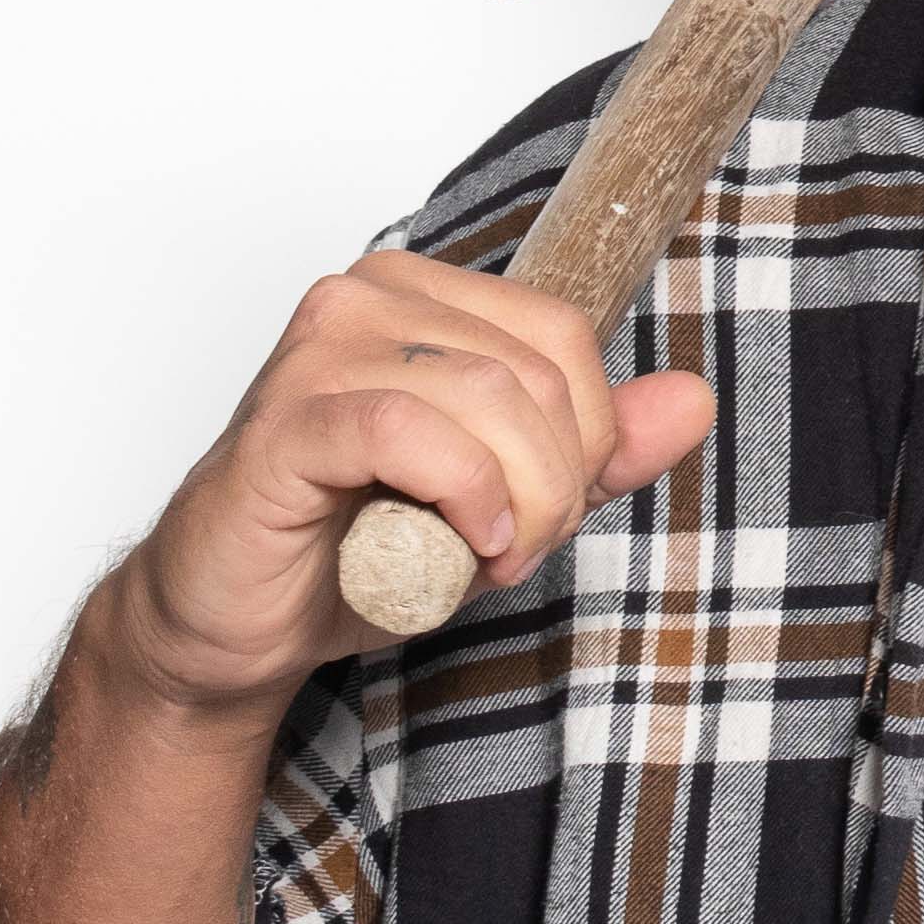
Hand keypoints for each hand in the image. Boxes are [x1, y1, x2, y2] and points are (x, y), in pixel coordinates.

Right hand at [107, 249, 715, 718]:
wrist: (234, 625)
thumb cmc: (354, 549)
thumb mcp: (506, 501)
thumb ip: (594, 452)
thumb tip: (689, 399)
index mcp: (420, 297)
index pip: (564, 336)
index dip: (586, 439)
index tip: (544, 514)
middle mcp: (366, 300)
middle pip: (538, 371)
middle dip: (555, 484)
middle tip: (510, 551)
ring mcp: (320, 351)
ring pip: (488, 397)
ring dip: (513, 504)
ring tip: (477, 556)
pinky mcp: (287, 421)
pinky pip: (412, 432)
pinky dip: (460, 496)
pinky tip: (453, 544)